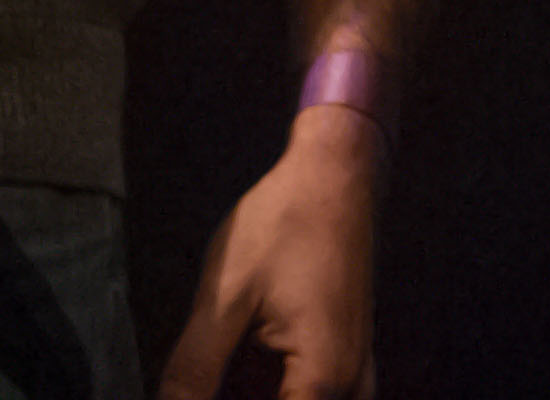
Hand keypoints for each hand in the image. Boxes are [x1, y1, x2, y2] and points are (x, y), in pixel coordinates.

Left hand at [160, 105, 381, 399]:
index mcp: (322, 378)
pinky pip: (316, 391)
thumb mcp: (225, 296)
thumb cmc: (284, 223)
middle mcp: (350, 382)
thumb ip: (194, 368)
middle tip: (207, 377)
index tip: (195, 391)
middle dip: (242, 391)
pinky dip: (283, 386)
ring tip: (229, 361)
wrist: (336, 171)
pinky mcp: (349, 349)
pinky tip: (247, 367)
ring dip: (258, 387)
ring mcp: (355, 367)